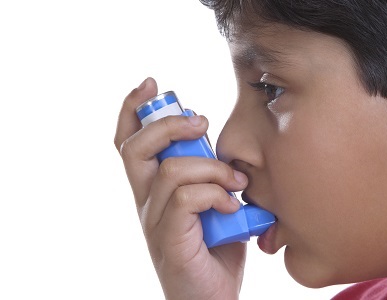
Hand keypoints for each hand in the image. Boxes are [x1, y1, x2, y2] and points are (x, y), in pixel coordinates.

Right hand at [114, 78, 247, 299]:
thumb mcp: (216, 206)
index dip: (133, 110)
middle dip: (169, 124)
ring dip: (211, 167)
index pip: (129, 143)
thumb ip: (214, 180)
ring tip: (235, 182)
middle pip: (136, 148)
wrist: (211, 299)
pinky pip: (186, 199)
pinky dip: (214, 194)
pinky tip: (232, 206)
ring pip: (170, 170)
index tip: (150, 84)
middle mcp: (146, 203)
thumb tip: (233, 155)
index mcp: (153, 191)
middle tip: (201, 123)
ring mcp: (155, 221)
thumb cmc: (216, 252)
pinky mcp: (170, 239)